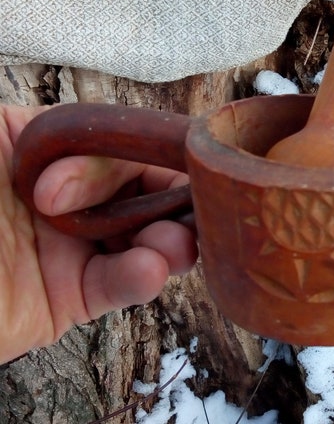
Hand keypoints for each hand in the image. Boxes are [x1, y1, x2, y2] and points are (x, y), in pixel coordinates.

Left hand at [0, 105, 197, 363]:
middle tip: (191, 209)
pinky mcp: (66, 299)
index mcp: (51, 153)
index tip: (181, 160)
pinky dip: (140, 279)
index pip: (121, 147)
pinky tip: (149, 269)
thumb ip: (54, 126)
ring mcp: (70, 249)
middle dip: (176, 200)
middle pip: (143, 193)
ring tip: (175, 245)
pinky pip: (115, 287)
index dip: (154, 152)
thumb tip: (115, 139)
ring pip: (142, 241)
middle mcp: (69, 200)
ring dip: (171, 241)